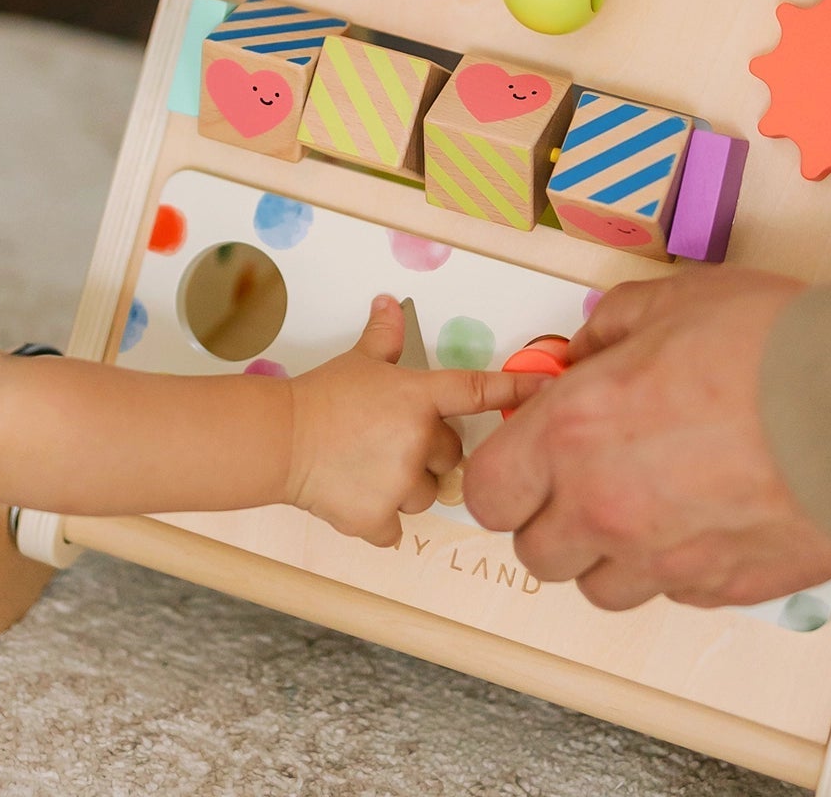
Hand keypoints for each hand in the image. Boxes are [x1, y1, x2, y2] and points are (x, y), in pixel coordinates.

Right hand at [287, 296, 542, 547]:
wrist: (281, 439)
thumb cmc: (322, 395)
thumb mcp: (358, 360)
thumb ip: (384, 335)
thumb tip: (390, 302)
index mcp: (420, 398)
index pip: (478, 391)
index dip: (516, 389)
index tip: (549, 390)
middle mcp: (419, 441)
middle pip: (451, 456)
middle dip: (427, 452)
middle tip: (389, 440)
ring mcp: (401, 484)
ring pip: (427, 494)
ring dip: (407, 487)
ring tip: (369, 466)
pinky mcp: (379, 518)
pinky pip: (396, 528)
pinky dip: (381, 519)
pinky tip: (359, 496)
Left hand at [462, 270, 830, 610]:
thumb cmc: (768, 344)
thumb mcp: (669, 300)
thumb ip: (608, 330)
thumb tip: (586, 352)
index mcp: (573, 433)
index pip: (488, 492)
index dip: (505, 473)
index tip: (529, 453)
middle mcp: (605, 508)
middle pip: (536, 552)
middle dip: (552, 516)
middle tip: (588, 475)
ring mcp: (666, 559)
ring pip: (600, 588)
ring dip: (610, 552)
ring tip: (651, 500)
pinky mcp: (727, 588)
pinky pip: (674, 593)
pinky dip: (677, 565)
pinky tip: (709, 514)